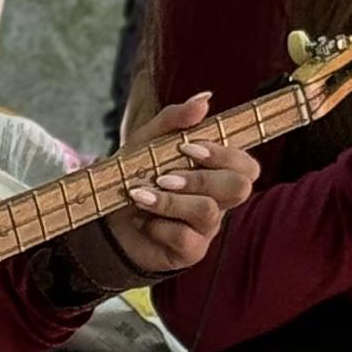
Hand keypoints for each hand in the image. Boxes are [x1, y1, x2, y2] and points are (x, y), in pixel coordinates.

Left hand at [83, 98, 255, 281]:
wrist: (105, 216)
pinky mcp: (190, 252)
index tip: (187, 147)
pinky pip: (186, 239)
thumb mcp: (148, 141)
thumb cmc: (135, 174)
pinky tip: (143, 220)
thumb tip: (205, 99)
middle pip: (239, 187)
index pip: (247, 165)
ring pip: (208, 211)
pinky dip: (159, 226)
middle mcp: (218, 200)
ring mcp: (207, 228)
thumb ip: (175, 119)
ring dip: (171, 201)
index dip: (225, 155)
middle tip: (162, 175)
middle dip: (199, 177)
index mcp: (216, 172)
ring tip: (140, 195)